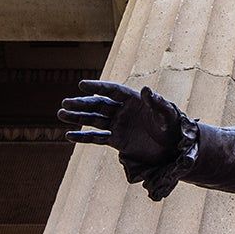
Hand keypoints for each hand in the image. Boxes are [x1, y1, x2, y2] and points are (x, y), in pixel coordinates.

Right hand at [58, 79, 182, 168]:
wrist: (174, 148)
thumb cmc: (174, 127)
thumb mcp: (167, 114)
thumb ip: (157, 103)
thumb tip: (146, 89)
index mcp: (134, 100)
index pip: (112, 91)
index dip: (97, 87)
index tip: (81, 85)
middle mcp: (123, 111)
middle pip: (99, 104)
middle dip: (82, 103)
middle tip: (65, 103)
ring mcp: (119, 125)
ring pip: (94, 119)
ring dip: (78, 117)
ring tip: (60, 114)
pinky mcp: (117, 141)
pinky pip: (97, 137)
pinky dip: (83, 137)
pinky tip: (69, 135)